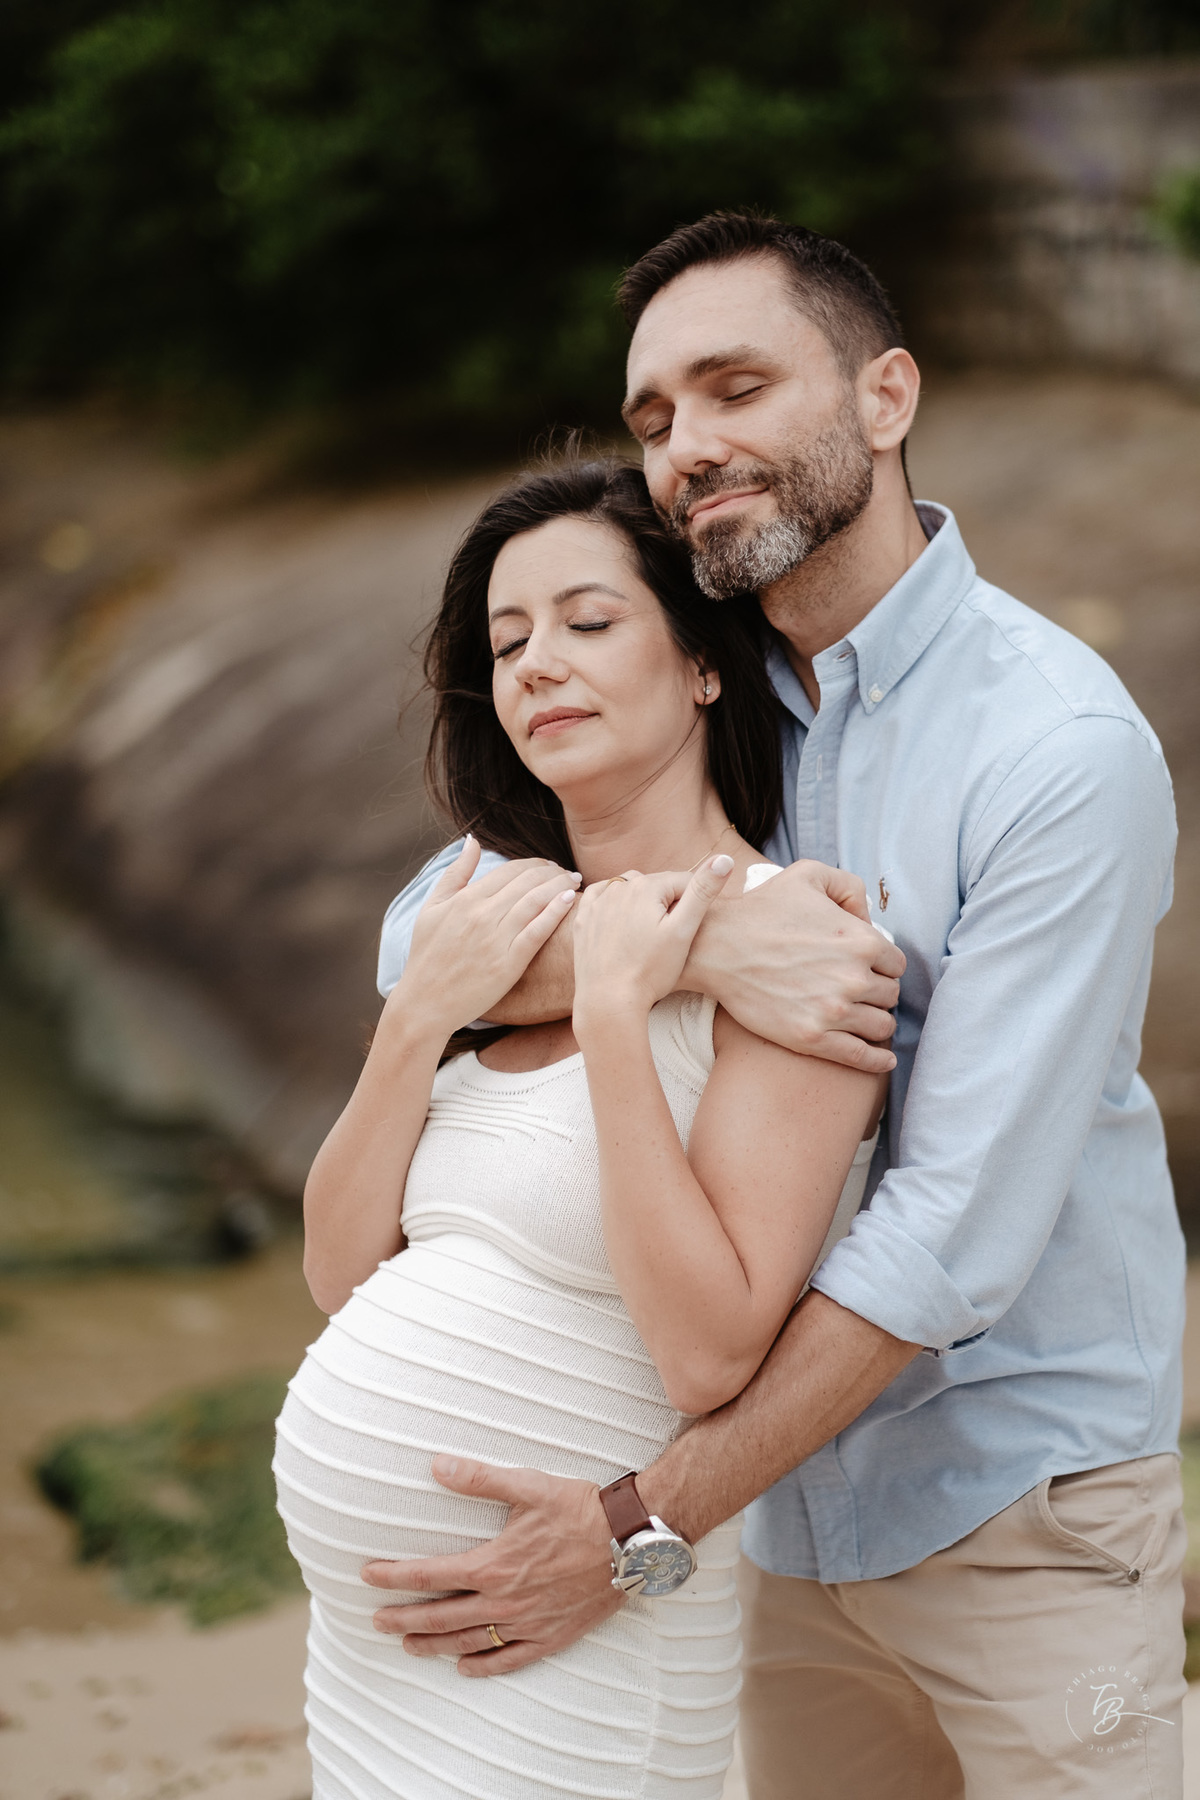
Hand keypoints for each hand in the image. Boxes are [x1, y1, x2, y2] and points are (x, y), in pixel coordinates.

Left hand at [362, 1455, 621, 1675]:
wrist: (629, 1540)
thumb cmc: (578, 1509)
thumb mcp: (527, 1485)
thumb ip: (478, 1478)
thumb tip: (436, 1465)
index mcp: (492, 1564)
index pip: (429, 1575)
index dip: (394, 1576)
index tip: (367, 1576)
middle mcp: (503, 1601)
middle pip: (440, 1616)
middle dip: (403, 1617)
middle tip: (375, 1620)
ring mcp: (527, 1623)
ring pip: (468, 1642)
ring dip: (433, 1645)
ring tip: (408, 1644)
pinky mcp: (550, 1636)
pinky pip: (509, 1660)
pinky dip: (482, 1666)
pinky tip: (464, 1668)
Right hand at [392, 837, 578, 1036]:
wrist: (424, 1003)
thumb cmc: (426, 956)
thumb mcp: (432, 908)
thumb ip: (455, 873)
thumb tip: (472, 840)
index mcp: (465, 899)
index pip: (510, 869)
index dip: (534, 863)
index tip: (548, 866)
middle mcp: (482, 915)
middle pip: (528, 881)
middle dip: (552, 871)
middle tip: (566, 873)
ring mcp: (496, 939)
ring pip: (536, 900)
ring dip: (560, 886)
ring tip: (573, 882)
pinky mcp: (508, 963)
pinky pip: (537, 931)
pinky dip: (555, 912)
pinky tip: (569, 900)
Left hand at [572, 856, 735, 1025]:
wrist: (608, 1002)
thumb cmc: (650, 971)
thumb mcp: (683, 931)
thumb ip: (703, 891)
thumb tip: (725, 858)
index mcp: (646, 886)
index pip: (684, 882)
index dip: (695, 903)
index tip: (694, 927)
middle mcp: (618, 887)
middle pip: (656, 885)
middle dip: (668, 902)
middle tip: (672, 935)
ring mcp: (597, 902)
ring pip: (629, 890)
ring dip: (642, 902)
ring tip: (650, 932)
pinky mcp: (584, 919)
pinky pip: (602, 899)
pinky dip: (614, 904)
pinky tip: (622, 919)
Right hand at [686, 860, 905, 1073]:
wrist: (716, 946)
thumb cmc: (761, 909)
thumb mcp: (808, 874)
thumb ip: (849, 887)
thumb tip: (868, 918)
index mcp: (861, 940)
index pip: (895, 964)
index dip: (883, 966)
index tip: (868, 969)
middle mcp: (854, 978)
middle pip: (890, 996)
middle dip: (878, 992)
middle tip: (859, 991)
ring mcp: (833, 1012)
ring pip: (881, 1026)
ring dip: (877, 1022)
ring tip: (864, 1019)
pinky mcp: (811, 1038)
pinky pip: (861, 1057)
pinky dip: (878, 1061)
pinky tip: (884, 1060)